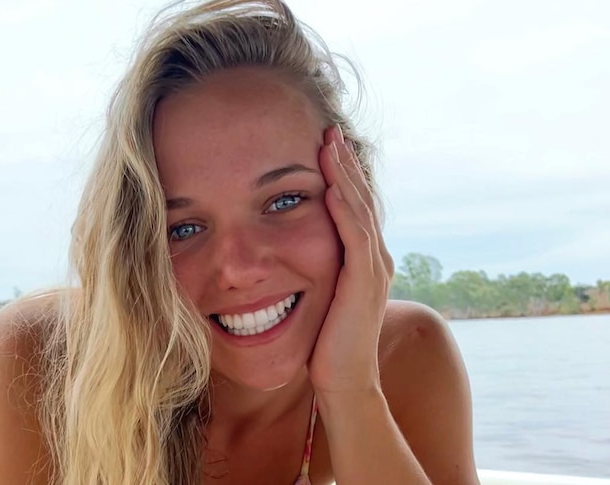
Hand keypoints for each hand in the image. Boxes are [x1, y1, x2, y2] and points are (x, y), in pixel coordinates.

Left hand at [307, 125, 394, 400]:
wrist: (343, 381)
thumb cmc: (324, 343)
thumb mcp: (318, 296)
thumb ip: (313, 271)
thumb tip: (284, 256)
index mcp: (364, 259)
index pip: (353, 206)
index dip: (341, 174)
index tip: (323, 145)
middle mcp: (374, 258)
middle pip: (360, 199)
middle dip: (344, 164)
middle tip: (329, 131)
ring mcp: (372, 270)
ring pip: (359, 211)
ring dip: (344, 176)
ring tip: (330, 145)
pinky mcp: (363, 284)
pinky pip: (354, 238)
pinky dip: (344, 210)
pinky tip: (331, 187)